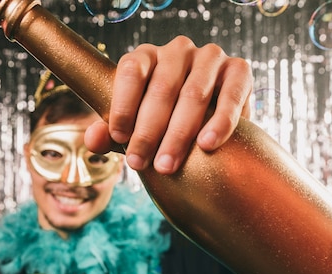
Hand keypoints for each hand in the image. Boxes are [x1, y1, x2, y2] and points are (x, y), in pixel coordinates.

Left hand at [84, 36, 251, 173]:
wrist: (207, 122)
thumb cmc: (161, 122)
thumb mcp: (134, 126)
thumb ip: (112, 133)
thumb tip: (92, 140)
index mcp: (146, 56)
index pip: (131, 71)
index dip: (123, 105)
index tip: (118, 138)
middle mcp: (177, 50)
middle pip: (161, 88)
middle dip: (148, 131)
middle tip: (140, 164)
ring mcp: (209, 57)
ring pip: (193, 94)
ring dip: (179, 133)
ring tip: (167, 165)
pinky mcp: (239, 70)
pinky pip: (231, 94)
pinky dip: (220, 121)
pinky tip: (207, 145)